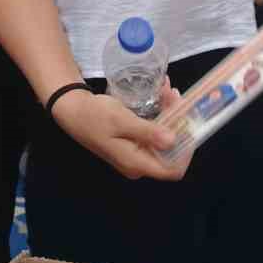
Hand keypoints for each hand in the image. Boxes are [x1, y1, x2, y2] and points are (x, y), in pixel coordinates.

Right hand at [51, 89, 188, 180]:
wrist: (72, 110)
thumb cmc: (94, 116)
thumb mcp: (122, 121)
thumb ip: (148, 132)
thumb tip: (173, 141)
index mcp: (136, 163)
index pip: (172, 170)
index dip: (186, 152)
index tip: (190, 126)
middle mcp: (138, 162)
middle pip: (170, 151)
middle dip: (179, 124)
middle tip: (177, 97)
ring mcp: (136, 152)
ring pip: (163, 138)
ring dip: (171, 116)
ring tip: (170, 92)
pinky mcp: (133, 142)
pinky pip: (154, 132)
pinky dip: (160, 115)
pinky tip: (162, 95)